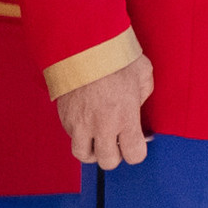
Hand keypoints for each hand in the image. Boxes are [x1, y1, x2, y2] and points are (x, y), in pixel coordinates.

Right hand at [56, 55, 154, 169]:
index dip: (137, 151)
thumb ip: (143, 96)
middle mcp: (102, 125)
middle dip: (115, 154)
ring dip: (93, 150)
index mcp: (125, 117)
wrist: (82, 45)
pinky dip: (79, 135)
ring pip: (84, 155)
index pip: (134, 155)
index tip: (137, 142)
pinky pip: (71, 137)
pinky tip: (86, 121)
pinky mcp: (64, 117)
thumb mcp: (143, 75)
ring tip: (99, 137)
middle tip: (118, 141)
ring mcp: (80, 124)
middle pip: (108, 162)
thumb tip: (139, 110)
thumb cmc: (115, 57)